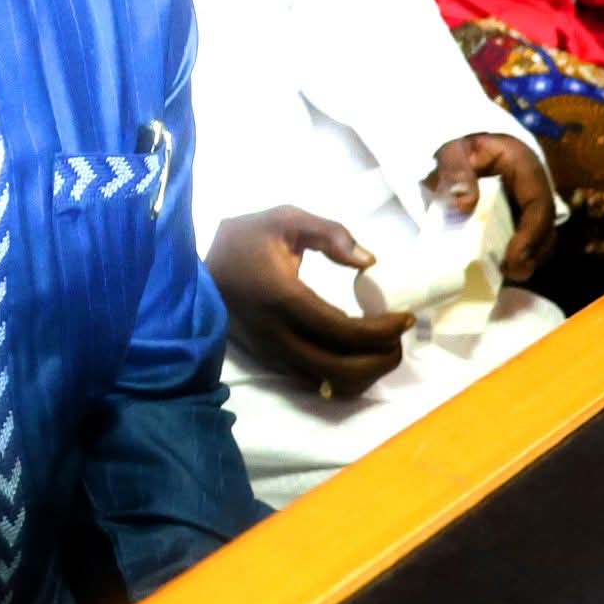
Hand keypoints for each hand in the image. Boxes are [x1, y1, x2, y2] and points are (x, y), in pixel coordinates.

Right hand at [207, 206, 414, 396]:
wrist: (197, 268)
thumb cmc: (246, 239)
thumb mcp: (286, 219)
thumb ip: (330, 233)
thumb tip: (370, 261)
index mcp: (283, 298)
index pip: (343, 331)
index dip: (381, 331)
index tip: (406, 318)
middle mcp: (278, 336)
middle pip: (340, 370)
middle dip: (380, 361)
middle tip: (400, 339)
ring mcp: (272, 354)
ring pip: (328, 384)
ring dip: (364, 373)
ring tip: (384, 348)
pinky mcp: (269, 362)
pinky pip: (313, 381)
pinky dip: (342, 375)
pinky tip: (356, 353)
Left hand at [428, 134, 556, 280]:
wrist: (467, 143)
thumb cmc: (463, 145)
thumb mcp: (454, 150)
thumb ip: (456, 170)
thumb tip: (465, 203)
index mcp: (525, 167)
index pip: (539, 204)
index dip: (531, 235)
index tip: (513, 258)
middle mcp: (536, 188)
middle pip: (547, 227)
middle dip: (532, 254)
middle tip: (510, 273)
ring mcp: (532, 203)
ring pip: (543, 237)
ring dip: (528, 258)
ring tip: (504, 274)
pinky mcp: (523, 216)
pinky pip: (530, 239)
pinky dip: (520, 256)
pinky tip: (501, 268)